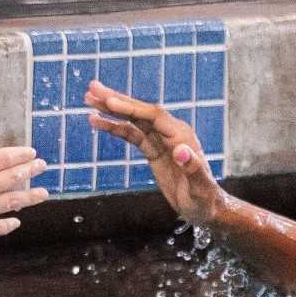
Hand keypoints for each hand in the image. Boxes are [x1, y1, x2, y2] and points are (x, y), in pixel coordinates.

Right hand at [0, 121, 48, 250]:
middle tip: (43, 167)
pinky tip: (17, 221)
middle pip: (12, 177)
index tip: (32, 153)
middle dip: (30, 171)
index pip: (3, 158)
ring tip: (43, 193)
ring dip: (30, 197)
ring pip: (12, 201)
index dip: (20, 155)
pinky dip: (10, 223)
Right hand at [85, 80, 225, 225]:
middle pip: (142, 111)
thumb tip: (180, 150)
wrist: (206, 208)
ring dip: (112, 109)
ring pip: (134, 120)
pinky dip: (115, 127)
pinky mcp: (154, 150)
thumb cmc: (205, 200)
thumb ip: (193, 169)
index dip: (132, 108)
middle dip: (117, 100)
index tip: (109, 102)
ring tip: (88, 98)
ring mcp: (162, 141)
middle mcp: (172, 133)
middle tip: (92, 88)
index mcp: (182, 137)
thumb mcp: (200, 188)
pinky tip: (96, 122)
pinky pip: (132, 134)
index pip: (154, 116)